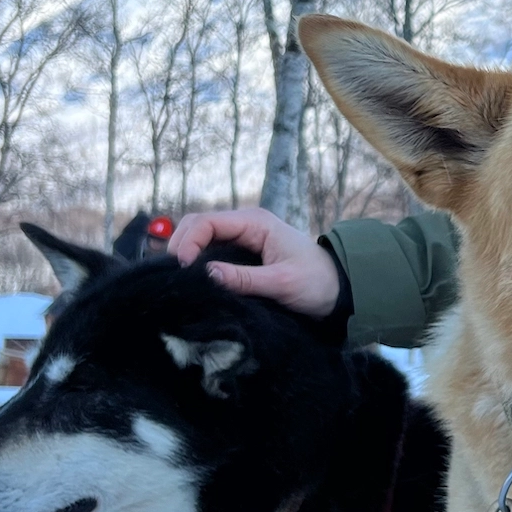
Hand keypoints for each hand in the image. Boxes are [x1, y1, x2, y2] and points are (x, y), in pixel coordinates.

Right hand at [170, 207, 340, 316]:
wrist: (339, 290)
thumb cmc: (316, 282)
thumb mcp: (281, 282)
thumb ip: (244, 279)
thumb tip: (206, 275)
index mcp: (255, 222)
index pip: (206, 222)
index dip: (188, 242)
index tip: (182, 269)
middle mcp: (245, 224)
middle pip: (198, 225)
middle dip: (181, 245)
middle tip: (172, 275)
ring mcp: (243, 238)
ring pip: (201, 238)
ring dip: (187, 253)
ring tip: (177, 278)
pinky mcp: (242, 254)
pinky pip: (211, 252)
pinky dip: (197, 262)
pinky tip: (192, 279)